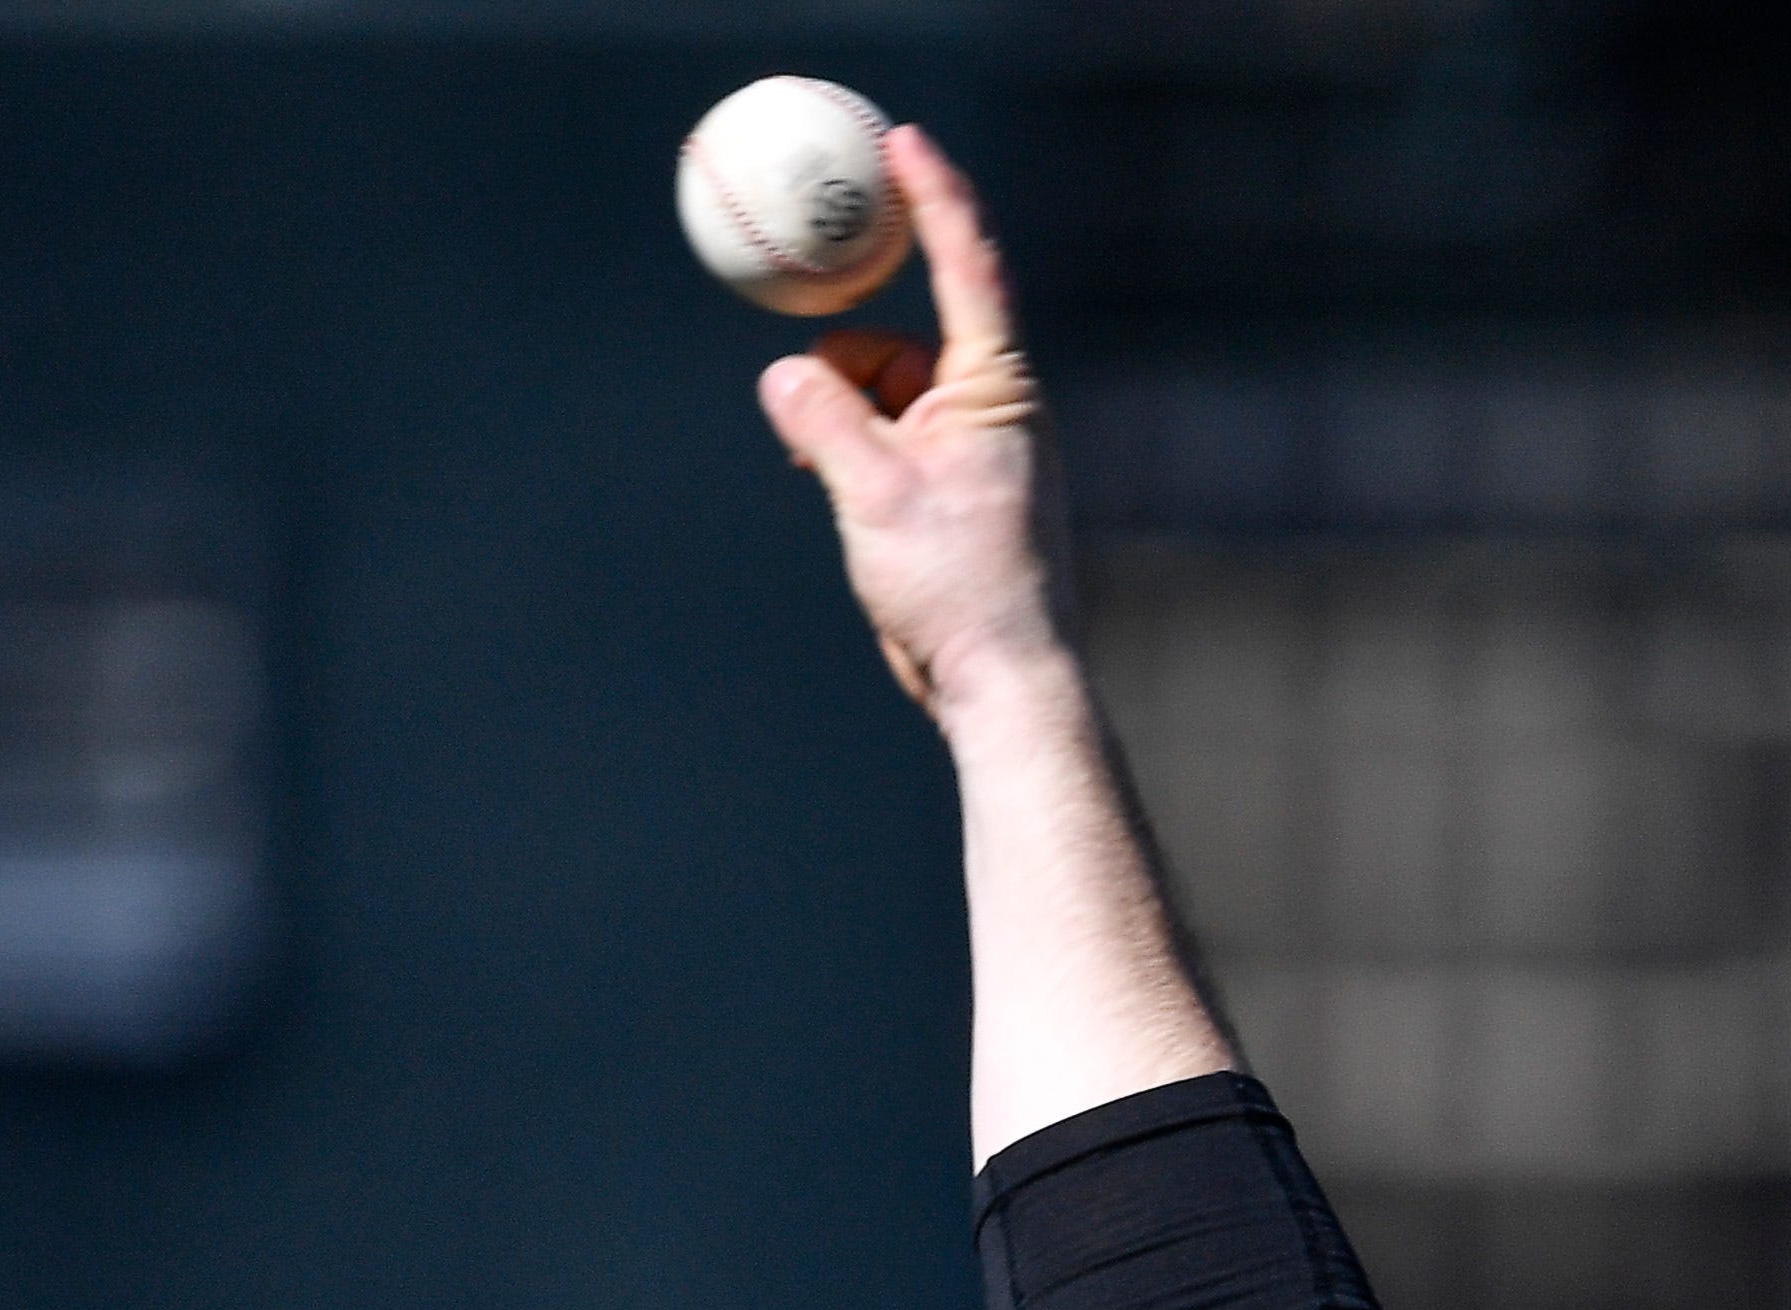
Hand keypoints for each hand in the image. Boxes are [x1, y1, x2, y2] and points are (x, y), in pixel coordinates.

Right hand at [756, 127, 1055, 718]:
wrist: (1005, 686)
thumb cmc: (961, 590)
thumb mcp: (874, 492)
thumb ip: (822, 417)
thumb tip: (786, 378)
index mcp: (997, 390)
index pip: (966, 266)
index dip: (933, 197)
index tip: (899, 143)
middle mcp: (993, 411)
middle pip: (894, 345)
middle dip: (841, 375)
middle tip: (814, 432)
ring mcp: (973, 454)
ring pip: (879, 402)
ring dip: (840, 431)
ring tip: (844, 498)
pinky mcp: (952, 495)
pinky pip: (886, 449)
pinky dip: (854, 465)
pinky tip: (853, 517)